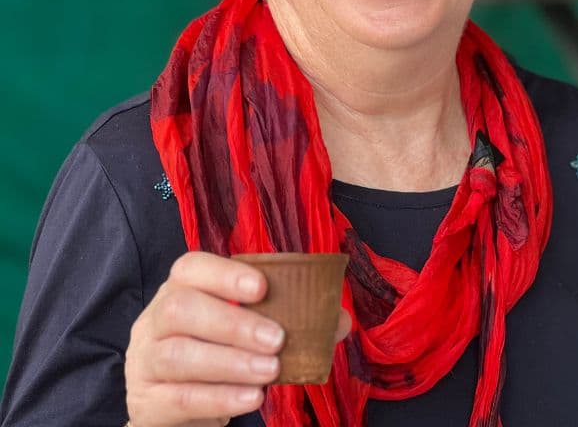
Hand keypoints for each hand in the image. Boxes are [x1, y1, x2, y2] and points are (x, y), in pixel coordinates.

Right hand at [125, 252, 350, 426]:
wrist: (170, 401)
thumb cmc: (216, 348)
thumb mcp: (247, 327)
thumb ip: (291, 319)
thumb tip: (340, 320)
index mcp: (181, 287)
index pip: (191, 267)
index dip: (225, 274)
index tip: (262, 287)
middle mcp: (155, 318)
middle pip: (181, 309)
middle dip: (232, 323)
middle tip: (277, 340)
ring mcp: (144, 361)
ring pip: (176, 356)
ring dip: (229, 364)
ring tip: (269, 372)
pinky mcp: (145, 402)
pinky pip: (177, 399)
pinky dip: (218, 398)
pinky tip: (250, 399)